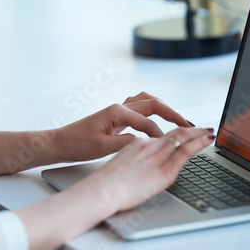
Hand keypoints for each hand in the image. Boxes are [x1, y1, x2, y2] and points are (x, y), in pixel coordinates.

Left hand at [56, 92, 193, 161]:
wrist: (60, 142)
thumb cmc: (77, 144)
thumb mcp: (102, 147)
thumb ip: (125, 142)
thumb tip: (145, 141)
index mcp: (117, 112)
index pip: (147, 123)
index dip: (161, 136)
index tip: (171, 146)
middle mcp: (119, 107)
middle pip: (153, 104)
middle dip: (172, 113)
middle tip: (188, 124)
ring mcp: (118, 110)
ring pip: (147, 102)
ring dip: (164, 109)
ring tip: (178, 120)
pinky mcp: (116, 117)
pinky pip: (140, 108)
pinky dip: (153, 111)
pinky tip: (158, 120)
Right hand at [83, 127, 214, 212]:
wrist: (102, 190)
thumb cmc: (104, 184)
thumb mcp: (118, 166)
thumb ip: (132, 163)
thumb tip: (139, 169)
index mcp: (136, 144)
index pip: (161, 136)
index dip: (175, 132)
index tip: (183, 132)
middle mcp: (148, 146)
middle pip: (174, 132)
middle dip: (191, 128)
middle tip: (202, 127)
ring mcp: (157, 156)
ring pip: (183, 137)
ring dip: (199, 133)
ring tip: (209, 131)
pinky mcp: (164, 170)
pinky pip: (186, 151)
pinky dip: (199, 142)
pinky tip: (208, 139)